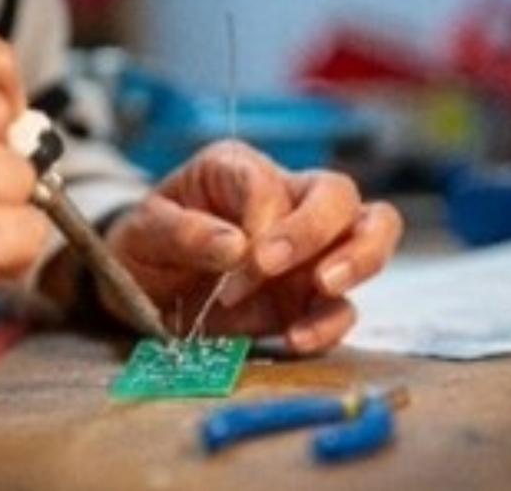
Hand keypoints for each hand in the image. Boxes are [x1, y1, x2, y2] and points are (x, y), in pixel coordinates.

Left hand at [106, 140, 401, 353]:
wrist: (143, 289)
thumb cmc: (146, 245)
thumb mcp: (144, 232)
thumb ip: (183, 232)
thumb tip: (235, 247)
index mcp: (239, 172)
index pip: (271, 182)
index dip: (263, 221)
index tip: (237, 261)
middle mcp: (284, 203)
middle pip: (338, 195)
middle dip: (317, 230)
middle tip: (277, 266)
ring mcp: (305, 253)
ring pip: (368, 236)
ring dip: (357, 261)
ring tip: (323, 288)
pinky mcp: (306, 299)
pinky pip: (340, 307)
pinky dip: (330, 324)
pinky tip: (296, 339)